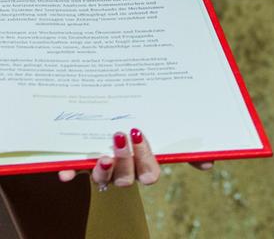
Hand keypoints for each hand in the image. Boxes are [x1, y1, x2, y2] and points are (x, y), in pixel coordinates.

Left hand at [56, 128, 205, 188]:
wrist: (106, 93)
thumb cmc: (140, 114)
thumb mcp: (161, 121)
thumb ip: (183, 142)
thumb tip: (209, 163)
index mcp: (143, 161)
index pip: (149, 173)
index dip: (145, 162)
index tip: (140, 135)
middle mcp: (122, 167)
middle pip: (126, 178)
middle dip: (125, 162)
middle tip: (121, 135)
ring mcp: (100, 165)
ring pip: (102, 180)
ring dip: (101, 172)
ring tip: (101, 156)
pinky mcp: (78, 159)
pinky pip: (72, 171)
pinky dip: (68, 172)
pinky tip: (64, 172)